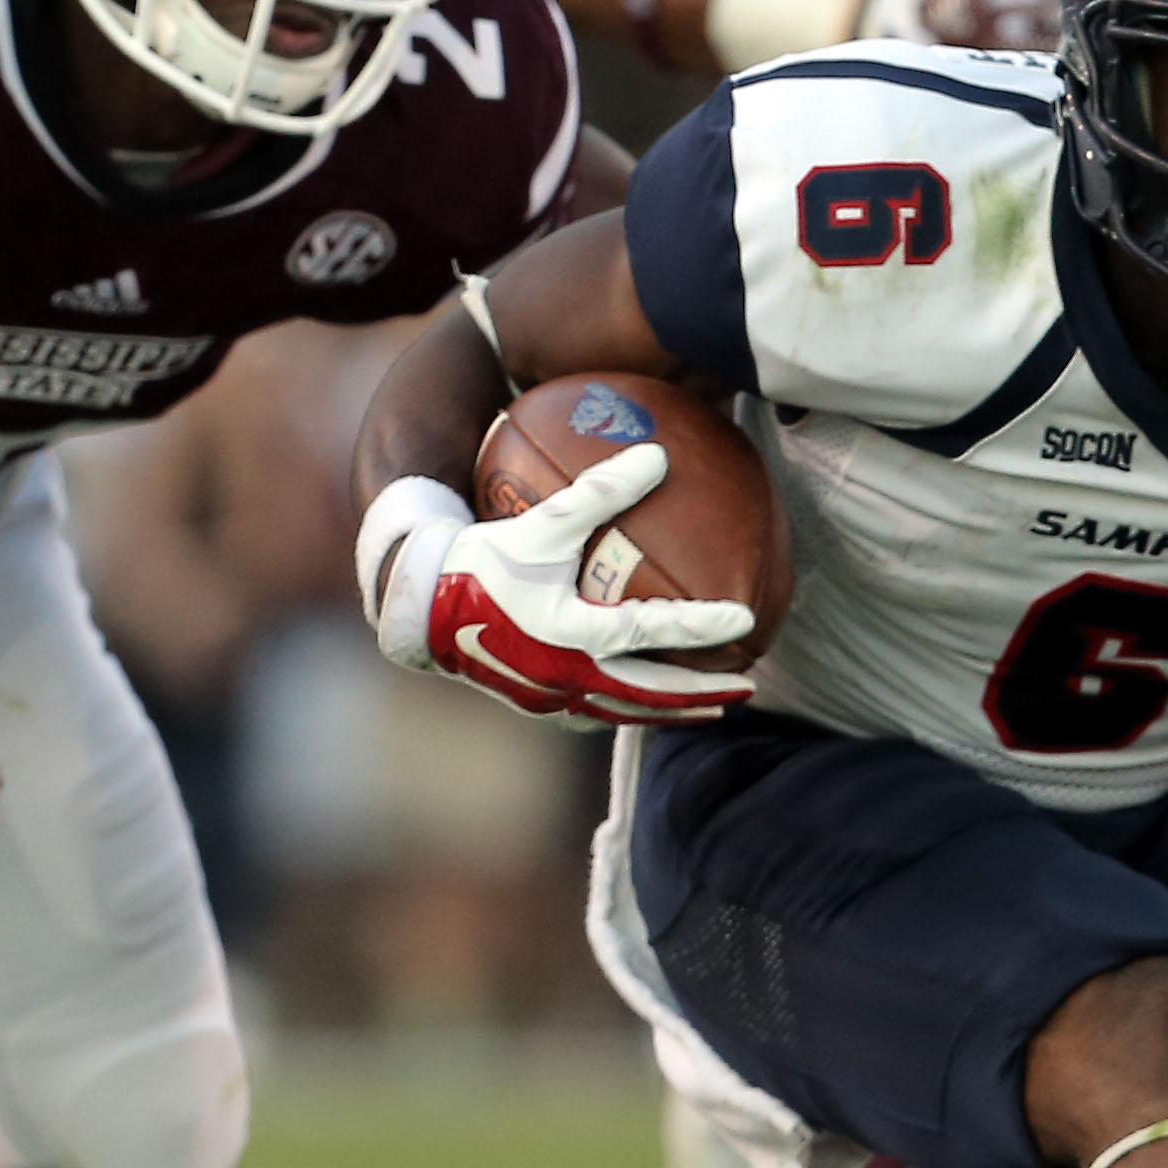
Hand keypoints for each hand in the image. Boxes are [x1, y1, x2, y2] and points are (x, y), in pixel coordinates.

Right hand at [363, 450, 759, 726]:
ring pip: (626, 712)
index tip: (745, 620)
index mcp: (570, 632)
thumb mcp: (544, 521)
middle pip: (650, 694)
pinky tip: (646, 702)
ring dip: (672, 711)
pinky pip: (596, 713)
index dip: (700, 626)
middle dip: (702, 694)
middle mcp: (565, 674)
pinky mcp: (537, 703)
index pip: (650, 632)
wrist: (419, 606)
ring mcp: (551, 696)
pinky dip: (631, 710)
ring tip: (713, 707)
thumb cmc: (482, 560)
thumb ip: (601, 489)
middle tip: (749, 689)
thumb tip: (659, 455)